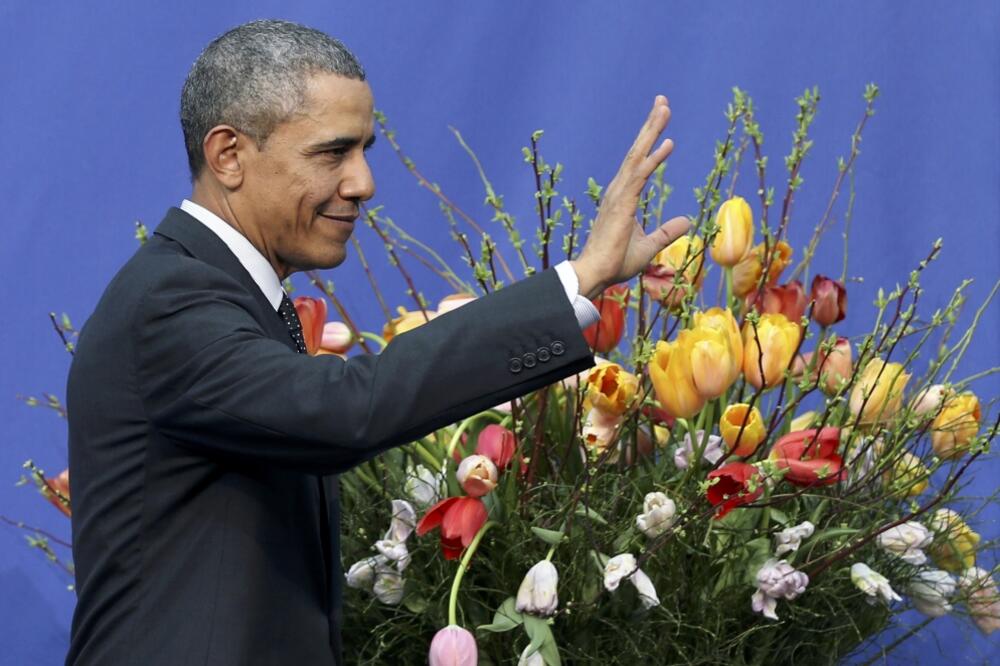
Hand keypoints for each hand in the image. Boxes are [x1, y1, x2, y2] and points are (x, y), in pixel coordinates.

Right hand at [571, 95, 691, 299]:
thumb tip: (686, 221)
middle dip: (651, 125)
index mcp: (623, 197)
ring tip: (664, 108)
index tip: (665, 128)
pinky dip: (654, 158)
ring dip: (652, 131)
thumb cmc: (616, 262)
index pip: (639, 163)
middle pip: (637, 151)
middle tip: (663, 101)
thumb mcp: (649, 245)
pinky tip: (667, 142)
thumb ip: (666, 232)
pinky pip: (641, 175)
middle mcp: (619, 190)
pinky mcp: (622, 203)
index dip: (651, 143)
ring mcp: (619, 194)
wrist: (596, 273)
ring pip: (638, 155)